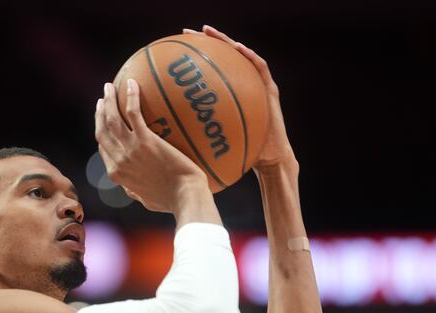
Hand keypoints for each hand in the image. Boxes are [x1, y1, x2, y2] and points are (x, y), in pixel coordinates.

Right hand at [95, 79, 209, 212]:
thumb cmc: (172, 201)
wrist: (185, 197)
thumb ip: (135, 192)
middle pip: (102, 130)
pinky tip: (132, 83)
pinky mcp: (145, 141)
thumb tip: (134, 190)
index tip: (103, 120)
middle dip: (99, 112)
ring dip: (109, 100)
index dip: (101, 131)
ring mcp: (130, 149)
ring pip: (111, 119)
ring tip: (110, 87)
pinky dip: (130, 96)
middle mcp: (118, 160)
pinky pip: (133, 113)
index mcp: (117, 173)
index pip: (103, 148)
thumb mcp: (146, 199)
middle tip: (103, 99)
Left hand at [183, 25, 297, 173]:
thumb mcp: (212, 140)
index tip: (173, 51)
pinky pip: (261, 69)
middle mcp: (240, 86)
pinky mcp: (270, 90)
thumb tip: (166, 134)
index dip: (191, 59)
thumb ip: (195, 131)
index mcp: (226, 95)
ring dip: (226, 42)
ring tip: (210, 31)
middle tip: (186, 32)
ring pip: (240, 56)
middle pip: (221, 58)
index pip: (207, 71)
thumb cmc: (240, 152)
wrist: (268, 159)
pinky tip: (239, 48)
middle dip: (204, 43)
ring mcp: (256, 86)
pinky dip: (250, 56)